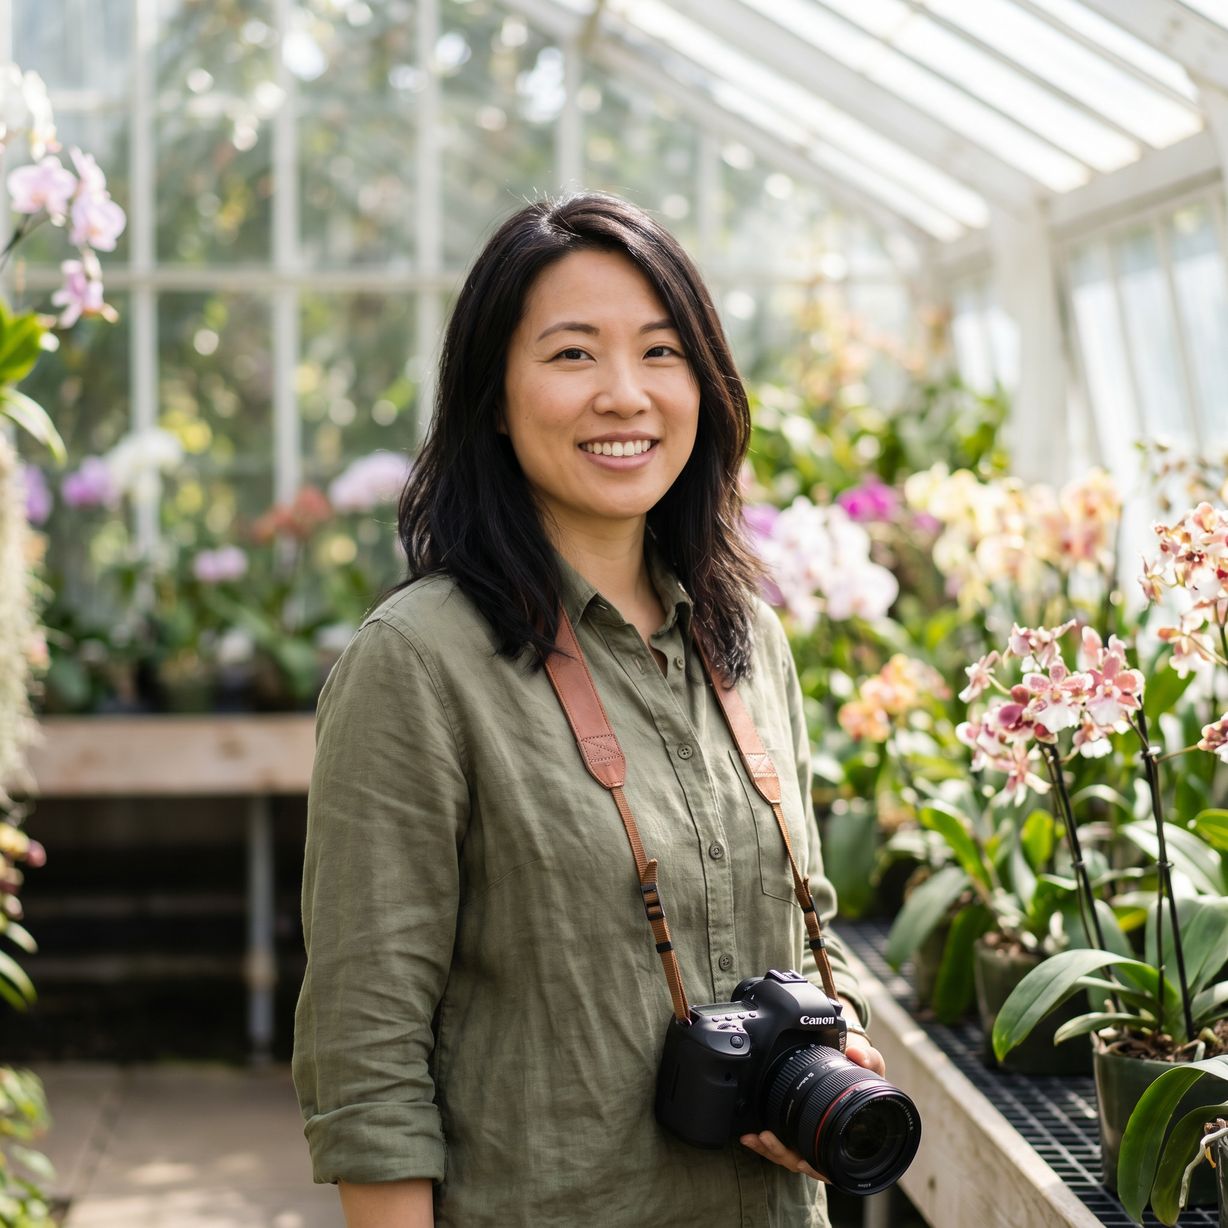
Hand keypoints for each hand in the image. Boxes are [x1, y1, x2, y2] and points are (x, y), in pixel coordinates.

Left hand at [740, 1033, 886, 1179]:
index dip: (819, 1167)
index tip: (804, 1162)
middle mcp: (827, 1144)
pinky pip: (778, 1144)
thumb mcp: (872, 1066)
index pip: (834, 1163)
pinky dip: (763, 1144)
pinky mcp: (794, 1132)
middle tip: (767, 1138)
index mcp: (847, 1137)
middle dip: (782, 1153)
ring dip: (769, 1149)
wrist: (849, 1067)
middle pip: (803, 1161)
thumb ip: (869, 1058)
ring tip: (755, 1136)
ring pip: (787, 1155)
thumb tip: (857, 1053)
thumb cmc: (862, 1075)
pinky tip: (748, 1136)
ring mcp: (809, 1140)